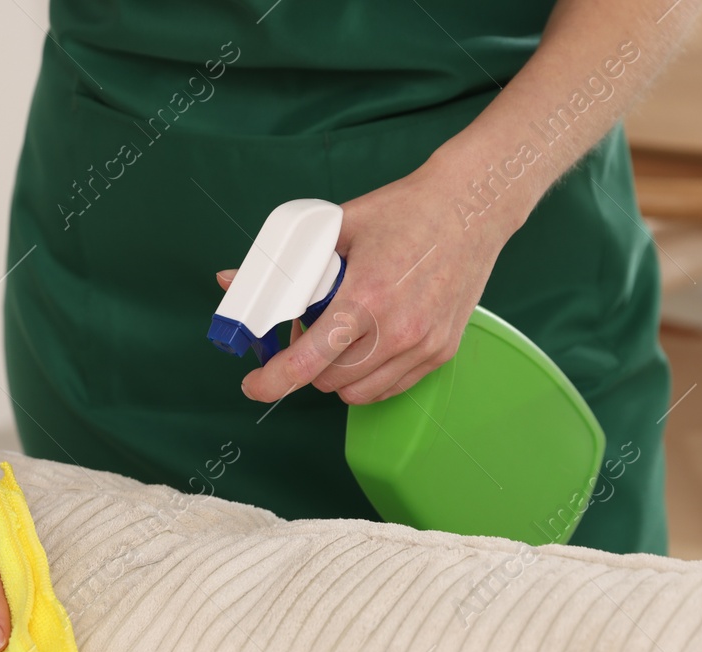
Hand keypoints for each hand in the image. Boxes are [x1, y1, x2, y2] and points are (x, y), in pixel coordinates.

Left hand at [226, 160, 515, 405]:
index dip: (272, 381)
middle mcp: (396, 331)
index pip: (307, 362)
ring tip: (344, 335)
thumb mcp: (337, 228)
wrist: (473, 208)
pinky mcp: (440, 352)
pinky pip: (389, 387)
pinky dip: (369, 376)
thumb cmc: (405, 211)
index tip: (254, 385)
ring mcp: (422, 345)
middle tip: (312, 329)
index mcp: (365, 298)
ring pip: (357, 393)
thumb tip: (228, 280)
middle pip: (327, 381)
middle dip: (307, 364)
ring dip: (337, 374)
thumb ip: (284, 265)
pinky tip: (370, 343)